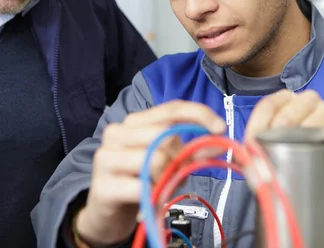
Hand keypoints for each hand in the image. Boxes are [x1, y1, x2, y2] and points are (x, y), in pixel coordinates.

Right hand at [74, 100, 225, 246]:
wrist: (106, 214)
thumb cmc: (138, 182)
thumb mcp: (166, 162)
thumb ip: (189, 150)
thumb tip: (217, 143)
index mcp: (133, 122)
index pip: (170, 108)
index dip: (198, 114)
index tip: (220, 127)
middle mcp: (116, 133)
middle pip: (165, 134)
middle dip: (182, 156)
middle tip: (179, 173)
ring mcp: (107, 158)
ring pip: (156, 159)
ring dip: (167, 177)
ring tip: (160, 187)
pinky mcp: (104, 186)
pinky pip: (143, 187)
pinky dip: (155, 196)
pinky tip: (150, 199)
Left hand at [245, 89, 323, 234]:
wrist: (318, 178)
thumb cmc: (289, 158)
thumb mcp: (268, 151)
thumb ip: (255, 148)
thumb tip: (246, 154)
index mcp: (285, 102)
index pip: (270, 103)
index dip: (260, 120)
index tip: (251, 140)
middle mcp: (309, 102)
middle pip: (299, 102)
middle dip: (286, 120)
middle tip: (276, 141)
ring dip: (311, 127)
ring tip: (299, 145)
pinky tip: (322, 152)